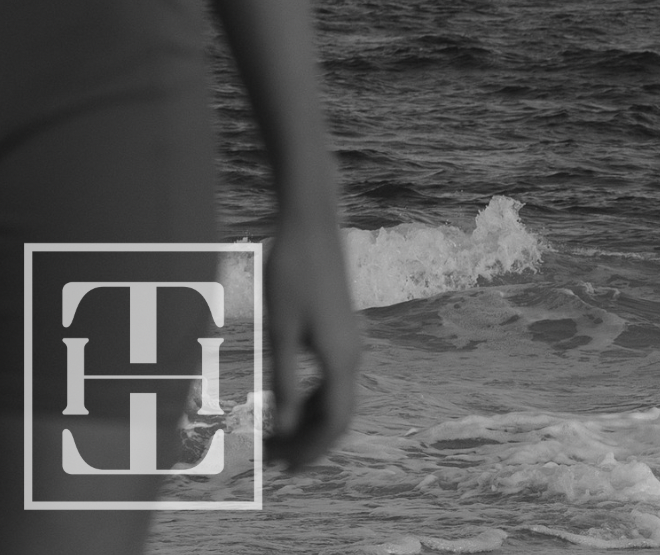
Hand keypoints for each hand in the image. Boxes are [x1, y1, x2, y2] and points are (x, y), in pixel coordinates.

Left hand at [263, 217, 359, 470]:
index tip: (279, 470)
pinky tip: (288, 401)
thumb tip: (286, 432)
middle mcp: (352, 353)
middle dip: (309, 443)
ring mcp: (349, 340)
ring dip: (309, 422)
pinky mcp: (340, 328)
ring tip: (275, 437)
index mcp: (340, 358)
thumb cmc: (291, 273)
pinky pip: (332, 378)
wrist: (311, 224)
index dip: (309, 452)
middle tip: (273, 461)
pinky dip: (312, 399)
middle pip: (338, 415)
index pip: (333, 423)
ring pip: (336, 397)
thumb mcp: (281, 331)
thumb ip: (283, 383)